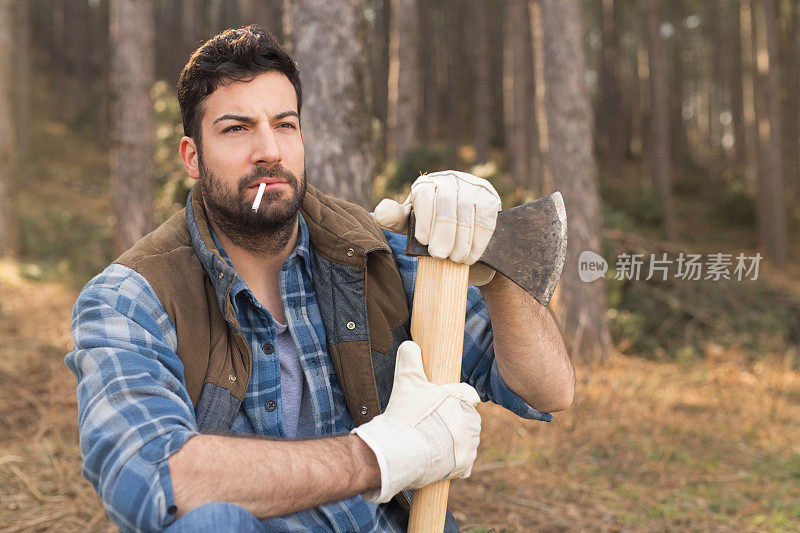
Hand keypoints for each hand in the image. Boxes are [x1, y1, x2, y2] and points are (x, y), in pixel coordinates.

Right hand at [351, 340, 481, 503]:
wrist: (401, 452)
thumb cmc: (406, 416)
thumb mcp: (406, 381)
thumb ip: (410, 360)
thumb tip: (409, 345)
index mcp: (463, 398)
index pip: (468, 394)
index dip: (455, 398)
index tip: (441, 405)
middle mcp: (472, 420)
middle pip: (466, 418)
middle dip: (451, 421)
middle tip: (430, 425)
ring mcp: (470, 444)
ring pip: (466, 439)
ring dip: (453, 441)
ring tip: (431, 442)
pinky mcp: (466, 465)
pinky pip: (464, 461)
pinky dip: (453, 461)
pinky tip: (437, 457)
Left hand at [374, 170, 500, 285]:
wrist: (459, 229)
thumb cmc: (428, 225)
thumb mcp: (409, 222)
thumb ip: (394, 218)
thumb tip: (380, 213)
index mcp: (426, 184)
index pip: (425, 194)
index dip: (425, 218)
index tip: (423, 241)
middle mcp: (449, 180)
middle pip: (448, 203)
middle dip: (444, 232)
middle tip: (440, 255)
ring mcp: (471, 187)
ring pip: (468, 211)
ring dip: (462, 239)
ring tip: (456, 259)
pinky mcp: (489, 198)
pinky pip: (486, 218)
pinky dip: (479, 240)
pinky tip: (471, 255)